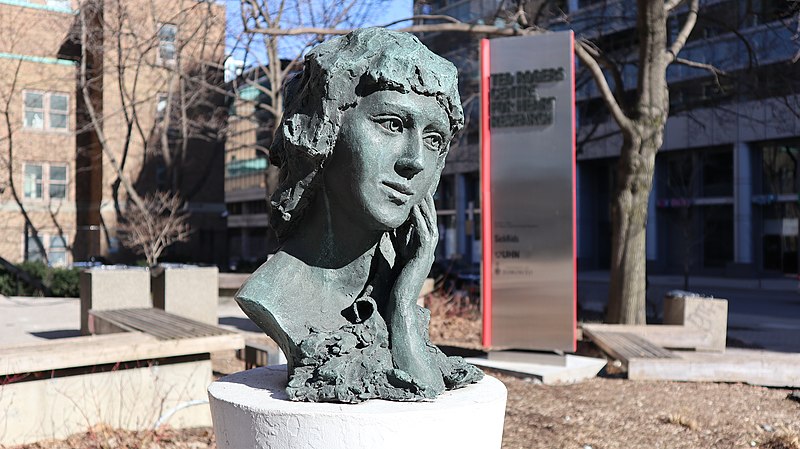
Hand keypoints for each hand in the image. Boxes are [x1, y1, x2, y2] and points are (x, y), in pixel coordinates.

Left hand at [389, 193, 437, 308]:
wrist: (400, 302)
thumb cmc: (396, 284)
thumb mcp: (395, 255)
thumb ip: (395, 242)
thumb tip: (388, 226)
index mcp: (421, 250)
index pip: (423, 225)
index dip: (420, 210)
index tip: (416, 196)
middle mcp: (427, 250)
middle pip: (430, 222)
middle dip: (427, 205)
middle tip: (423, 189)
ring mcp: (428, 253)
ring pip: (430, 224)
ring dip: (425, 208)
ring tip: (420, 193)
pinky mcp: (424, 256)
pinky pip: (424, 233)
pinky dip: (420, 219)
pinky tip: (413, 208)